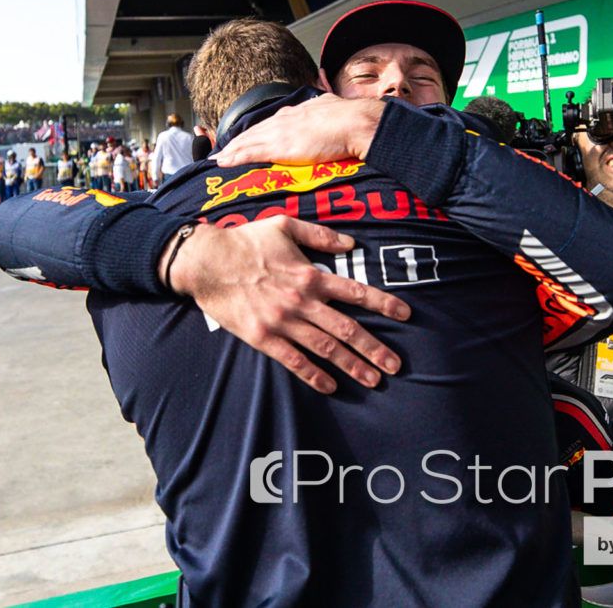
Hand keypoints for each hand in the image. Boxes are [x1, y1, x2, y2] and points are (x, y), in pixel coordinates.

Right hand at [165, 216, 409, 393]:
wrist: (206, 262)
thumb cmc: (245, 241)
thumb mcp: (285, 225)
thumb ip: (320, 235)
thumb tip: (350, 243)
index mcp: (311, 275)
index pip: (356, 292)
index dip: (384, 304)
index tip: (406, 315)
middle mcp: (302, 302)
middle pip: (348, 329)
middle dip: (375, 348)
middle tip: (395, 365)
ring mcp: (283, 322)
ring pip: (326, 349)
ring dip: (352, 366)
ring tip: (373, 380)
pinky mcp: (264, 338)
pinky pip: (294, 360)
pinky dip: (314, 374)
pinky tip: (331, 386)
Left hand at [214, 94, 384, 167]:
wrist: (354, 123)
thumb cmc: (350, 119)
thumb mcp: (332, 104)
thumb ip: (324, 101)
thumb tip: (324, 94)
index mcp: (295, 112)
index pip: (269, 123)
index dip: (255, 132)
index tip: (246, 139)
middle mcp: (282, 120)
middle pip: (252, 132)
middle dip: (236, 141)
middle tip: (221, 151)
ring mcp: (278, 133)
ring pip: (246, 141)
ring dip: (230, 151)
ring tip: (217, 159)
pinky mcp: (277, 147)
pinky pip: (248, 153)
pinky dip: (233, 157)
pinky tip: (222, 162)